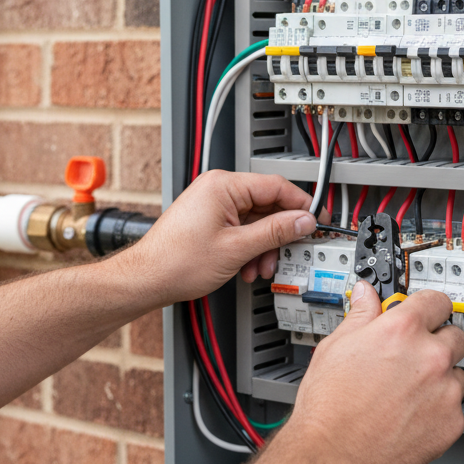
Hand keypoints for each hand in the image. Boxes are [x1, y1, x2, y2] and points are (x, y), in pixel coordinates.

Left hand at [123, 171, 316, 303]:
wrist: (148, 278)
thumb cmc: (176, 261)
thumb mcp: (237, 248)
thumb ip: (275, 232)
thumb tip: (303, 221)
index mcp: (223, 185)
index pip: (276, 186)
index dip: (300, 205)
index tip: (315, 220)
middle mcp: (217, 189)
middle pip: (267, 204)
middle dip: (278, 234)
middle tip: (288, 251)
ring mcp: (213, 204)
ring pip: (256, 220)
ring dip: (263, 246)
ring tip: (260, 267)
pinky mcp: (209, 219)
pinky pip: (241, 228)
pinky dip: (249, 248)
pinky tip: (247, 266)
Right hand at [282, 283, 463, 463]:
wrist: (334, 453)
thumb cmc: (329, 405)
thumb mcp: (336, 345)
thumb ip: (359, 315)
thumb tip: (366, 296)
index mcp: (402, 330)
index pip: (436, 300)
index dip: (428, 306)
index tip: (425, 312)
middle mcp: (430, 357)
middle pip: (455, 335)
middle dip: (438, 340)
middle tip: (414, 354)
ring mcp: (445, 391)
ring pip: (457, 373)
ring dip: (440, 377)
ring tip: (408, 391)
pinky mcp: (451, 423)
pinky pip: (454, 407)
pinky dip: (438, 409)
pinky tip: (410, 414)